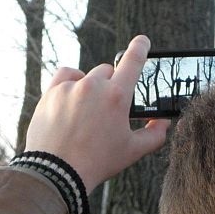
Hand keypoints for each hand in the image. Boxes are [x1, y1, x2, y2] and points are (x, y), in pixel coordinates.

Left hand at [25, 35, 168, 193]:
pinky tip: (73, 96)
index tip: (142, 41)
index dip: (140, 47)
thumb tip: (163, 122)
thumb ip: (154, 134)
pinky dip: (72, 82)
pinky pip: (65, 75)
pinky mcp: (51, 93)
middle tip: (107, 110)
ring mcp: (70, 87)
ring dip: (91, 87)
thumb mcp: (132, 151)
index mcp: (117, 96)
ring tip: (87, 112)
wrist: (57, 172)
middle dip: (111, 86)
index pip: (133, 61)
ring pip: (87, 76)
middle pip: (108, 72)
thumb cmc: (97, 162)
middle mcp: (93, 86)